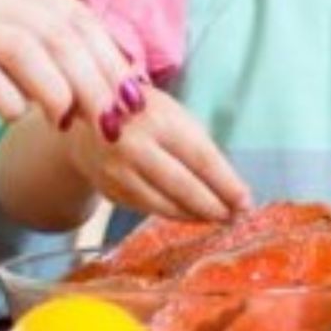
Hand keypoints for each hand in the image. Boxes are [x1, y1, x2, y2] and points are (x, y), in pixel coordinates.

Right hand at [0, 0, 137, 136]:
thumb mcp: (5, 41)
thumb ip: (53, 46)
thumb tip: (123, 74)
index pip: (75, 15)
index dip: (110, 59)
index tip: (130, 100)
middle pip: (58, 32)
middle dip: (93, 81)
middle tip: (110, 121)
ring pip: (25, 49)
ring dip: (57, 91)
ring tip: (68, 121)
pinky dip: (9, 99)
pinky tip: (17, 115)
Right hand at [64, 86, 250, 220]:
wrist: (84, 115)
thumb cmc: (142, 112)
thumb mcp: (172, 114)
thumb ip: (200, 147)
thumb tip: (233, 189)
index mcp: (158, 119)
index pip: (201, 157)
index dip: (226, 183)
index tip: (246, 201)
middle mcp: (134, 145)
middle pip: (183, 186)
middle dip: (214, 206)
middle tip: (236, 217)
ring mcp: (118, 171)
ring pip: (165, 205)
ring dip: (196, 215)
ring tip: (218, 218)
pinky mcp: (109, 190)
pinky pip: (148, 208)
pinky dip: (173, 214)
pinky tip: (190, 214)